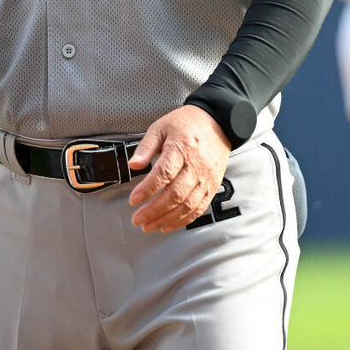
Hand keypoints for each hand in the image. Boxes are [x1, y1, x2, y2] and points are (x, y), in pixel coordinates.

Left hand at [127, 105, 230, 232]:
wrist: (217, 123)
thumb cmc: (186, 123)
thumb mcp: (160, 127)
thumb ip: (146, 147)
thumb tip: (133, 165)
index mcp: (181, 148)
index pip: (163, 174)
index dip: (147, 189)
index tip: (133, 199)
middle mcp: (196, 166)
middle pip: (175, 195)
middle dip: (154, 210)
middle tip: (137, 219)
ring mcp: (206, 179)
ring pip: (187, 206)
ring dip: (166, 219)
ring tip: (149, 226)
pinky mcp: (212, 187)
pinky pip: (198, 208)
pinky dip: (183, 220)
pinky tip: (168, 225)